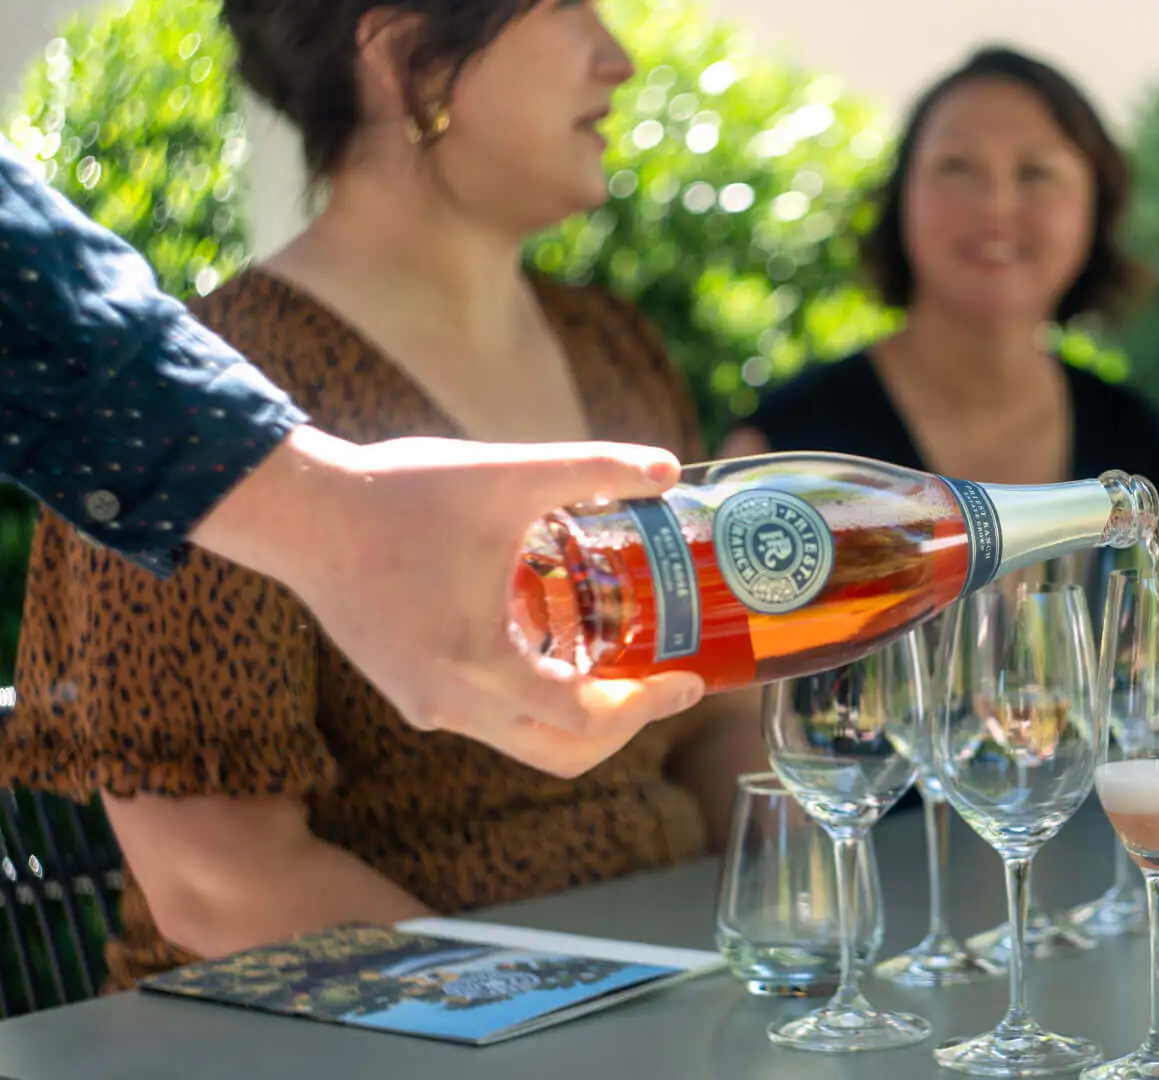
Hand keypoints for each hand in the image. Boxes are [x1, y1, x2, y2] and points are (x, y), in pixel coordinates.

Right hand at [191, 426, 705, 775]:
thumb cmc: (399, 493)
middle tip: (663, 682)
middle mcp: (451, 704)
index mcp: (479, 665)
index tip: (688, 680)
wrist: (300, 511)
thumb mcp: (508, 473)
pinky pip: (489, 718)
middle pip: (561, 752)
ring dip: (578, 714)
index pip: (586, 722)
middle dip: (623, 725)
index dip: (648, 707)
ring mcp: (424, 705)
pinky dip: (535, 701)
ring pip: (524, 741)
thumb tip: (666, 466)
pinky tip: (560, 648)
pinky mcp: (407, 691)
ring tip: (622, 665)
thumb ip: (593, 466)